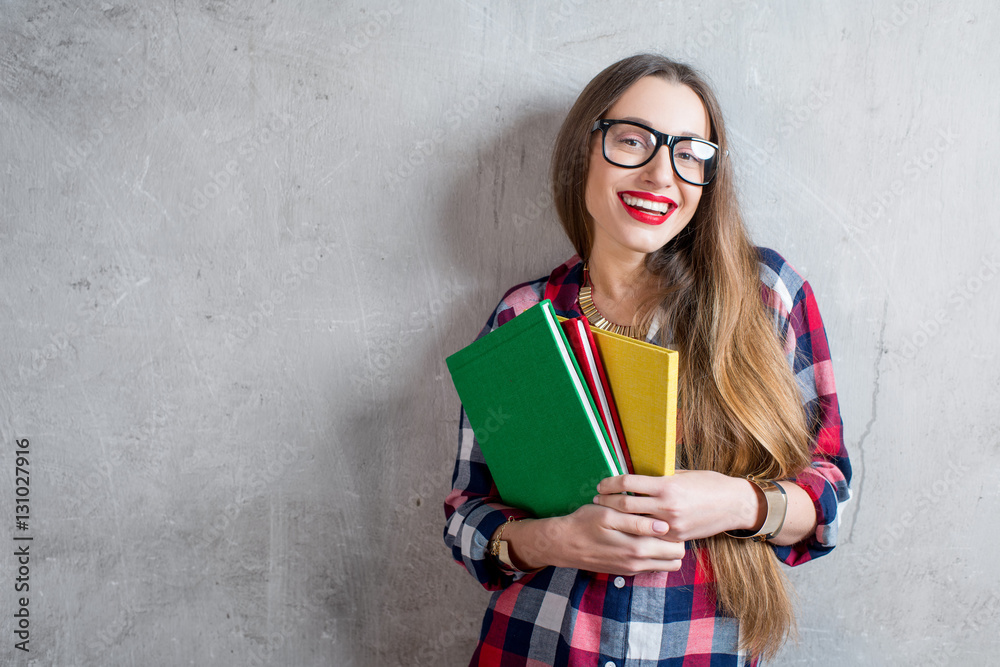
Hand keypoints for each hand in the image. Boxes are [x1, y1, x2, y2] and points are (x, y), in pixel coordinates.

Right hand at [503, 504, 685, 575]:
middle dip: (675, 542)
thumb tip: (664, 526)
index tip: (669, 517)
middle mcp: (638, 563)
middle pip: (676, 558)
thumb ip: (637, 522)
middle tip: (665, 523)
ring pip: (666, 565)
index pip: (676, 547)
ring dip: (665, 550)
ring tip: (655, 532)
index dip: (677, 531)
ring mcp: (632, 569)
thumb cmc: (585, 523)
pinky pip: (650, 566)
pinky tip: (640, 539)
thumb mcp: (609, 515)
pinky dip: (652, 555)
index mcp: (637, 548)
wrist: (563, 544)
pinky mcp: (625, 571)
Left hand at [593, 470, 759, 541]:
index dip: (610, 483)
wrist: (734, 505)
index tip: (602, 484)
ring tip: (607, 514)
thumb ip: (659, 477)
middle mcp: (667, 506)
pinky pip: (651, 535)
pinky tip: (629, 528)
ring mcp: (671, 524)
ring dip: (618, 518)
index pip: (627, 483)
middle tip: (597, 499)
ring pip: (635, 523)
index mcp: (666, 486)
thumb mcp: (682, 474)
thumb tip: (636, 477)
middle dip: (607, 502)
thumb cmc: (709, 484)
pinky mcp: (677, 537)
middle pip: (625, 505)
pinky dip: (638, 531)